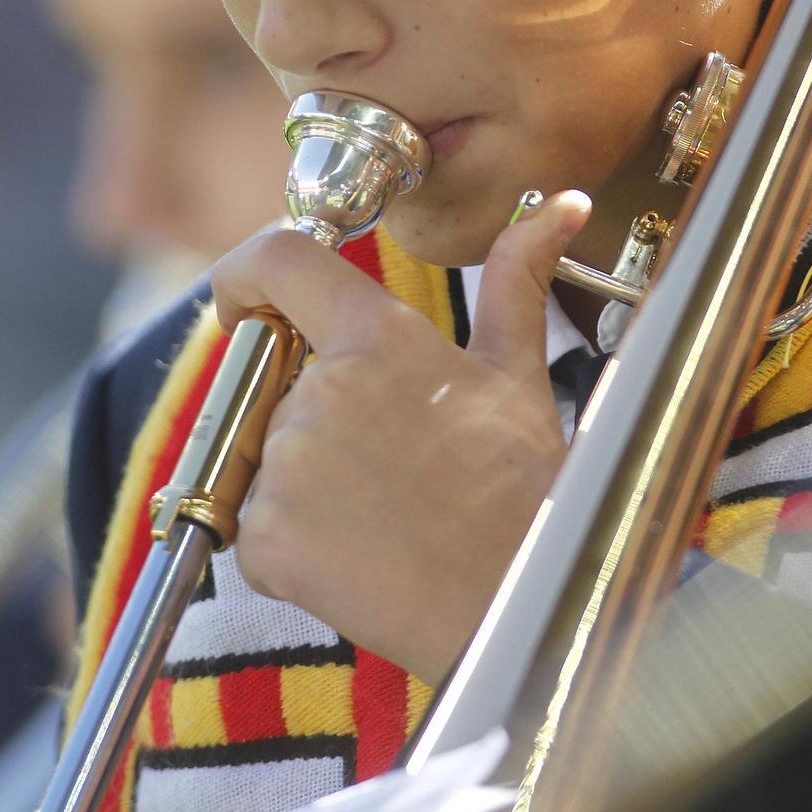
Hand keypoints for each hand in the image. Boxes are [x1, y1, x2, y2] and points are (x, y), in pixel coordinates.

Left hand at [210, 190, 590, 682]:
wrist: (519, 606)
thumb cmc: (525, 490)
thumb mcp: (519, 375)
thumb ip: (517, 277)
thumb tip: (563, 205)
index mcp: (377, 339)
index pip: (277, 260)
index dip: (249, 273)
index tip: (253, 304)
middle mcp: (318, 394)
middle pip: (276, 380)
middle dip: (314, 414)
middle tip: (389, 461)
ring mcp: (284, 469)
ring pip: (265, 456)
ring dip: (309, 483)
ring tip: (386, 512)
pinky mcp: (263, 539)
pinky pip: (253, 527)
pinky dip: (294, 545)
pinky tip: (362, 555)